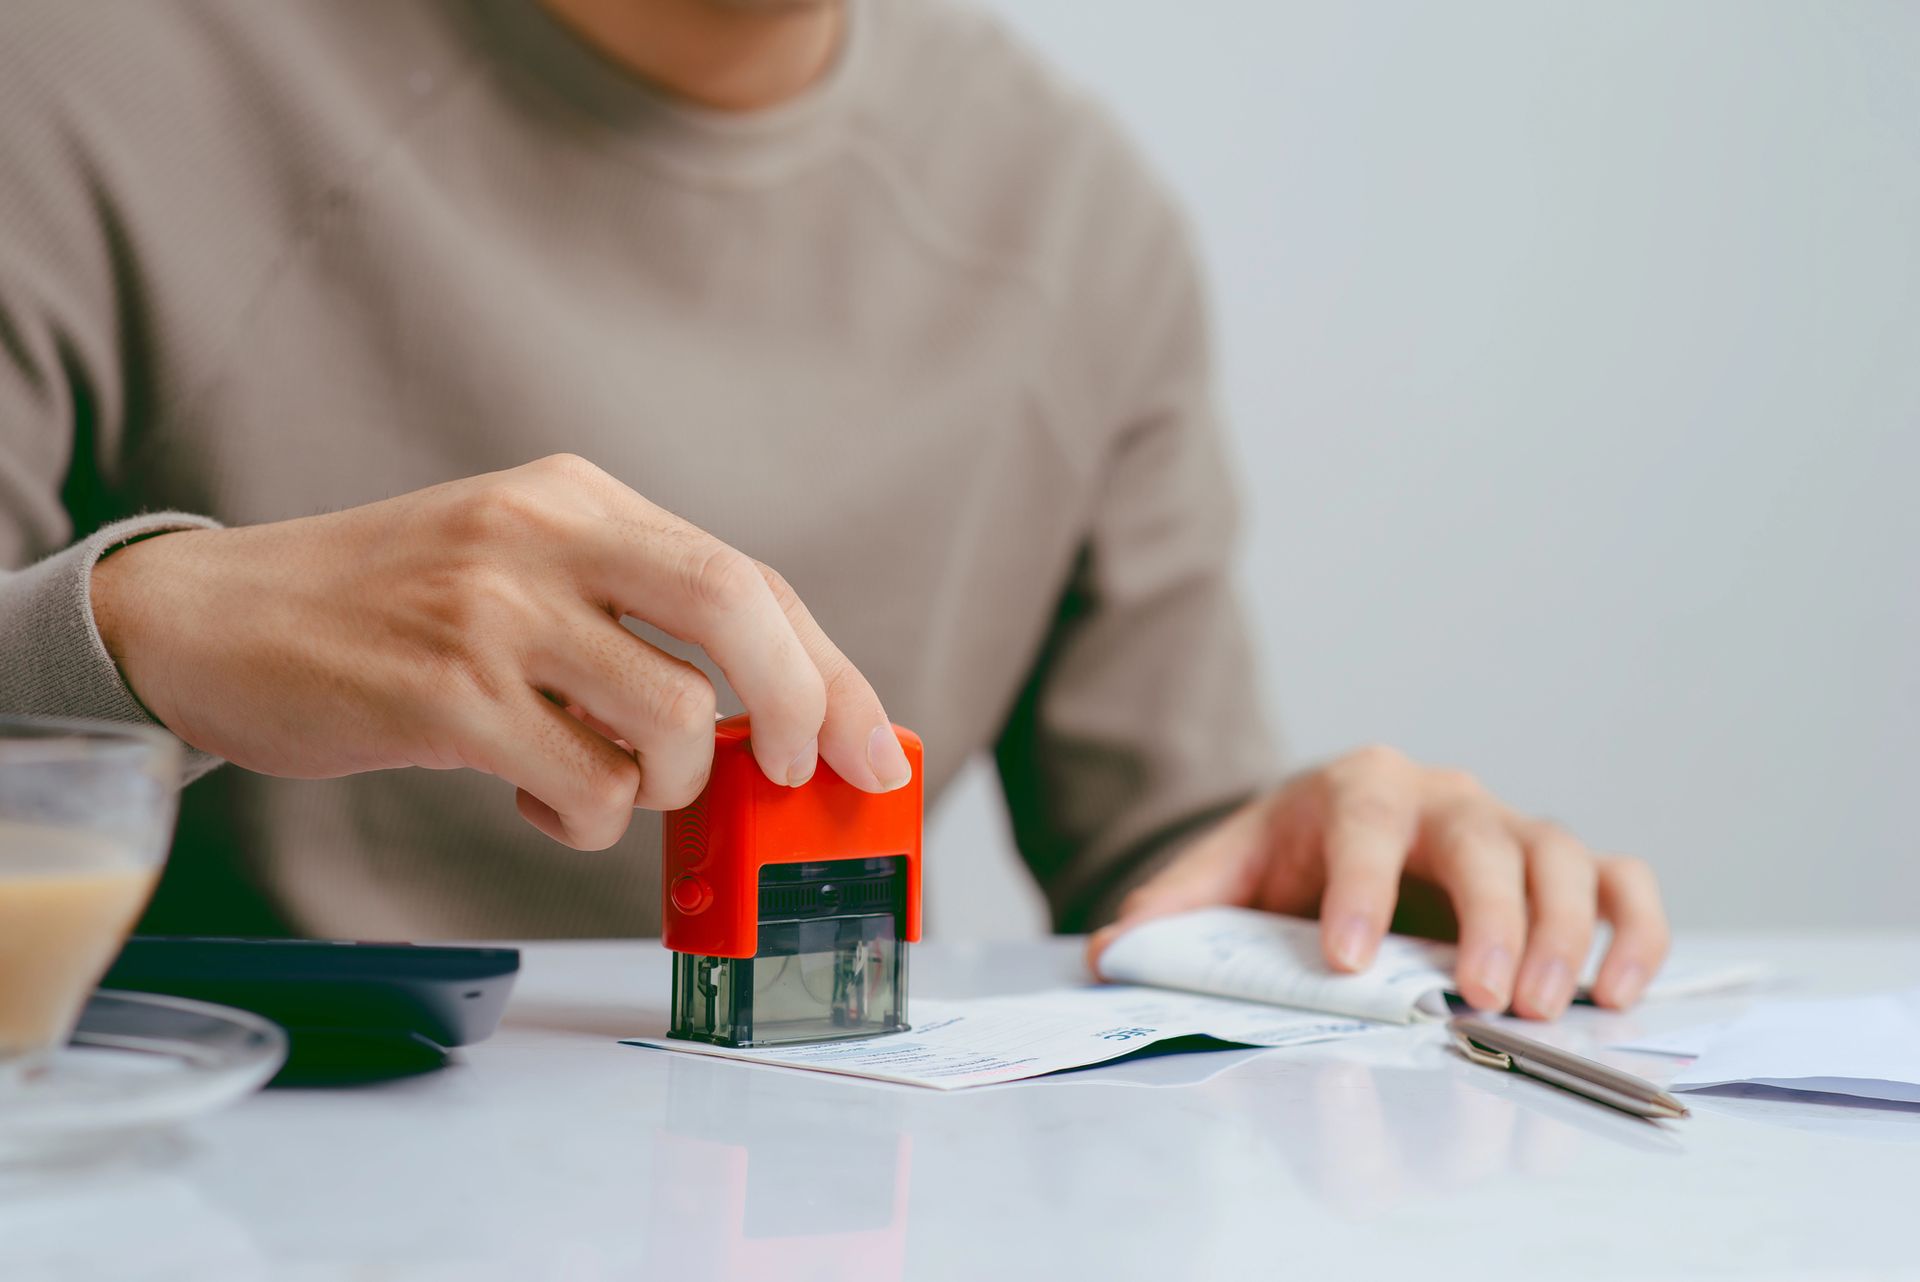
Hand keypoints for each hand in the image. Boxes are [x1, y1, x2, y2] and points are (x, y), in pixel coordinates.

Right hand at [90, 454, 910, 848]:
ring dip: (666, 782)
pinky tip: (538, 794)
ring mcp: (493, 608)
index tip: (872, 746)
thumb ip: (632, 621)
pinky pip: (585, 783)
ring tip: (606, 780)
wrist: (216, 617)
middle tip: (798, 774)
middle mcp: (544, 532)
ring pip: (671, 716)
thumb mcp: (522, 569)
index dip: (828, 671)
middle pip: (735, 607)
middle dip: (800, 704)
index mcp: (579, 496)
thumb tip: (772, 720)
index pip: (747, 578)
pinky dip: (587, 816)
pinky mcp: (444, 692)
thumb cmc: (390, 611)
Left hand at [1088, 746, 1666, 1017]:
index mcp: (1354, 788)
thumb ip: (1171, 912)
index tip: (1347, 959)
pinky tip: (1618, 990)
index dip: (1360, 888)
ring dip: (1560, 932)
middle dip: (1486, 918)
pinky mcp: (1554, 870)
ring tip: (1538, 1004)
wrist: (1327, 841)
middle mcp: (1444, 798)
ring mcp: (1507, 829)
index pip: (1364, 824)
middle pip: (1483, 840)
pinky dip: (1633, 929)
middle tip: (1475, 997)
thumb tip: (1115, 950)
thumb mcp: (1218, 877)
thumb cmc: (1282, 862)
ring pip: (1560, 857)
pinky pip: (1618, 882)